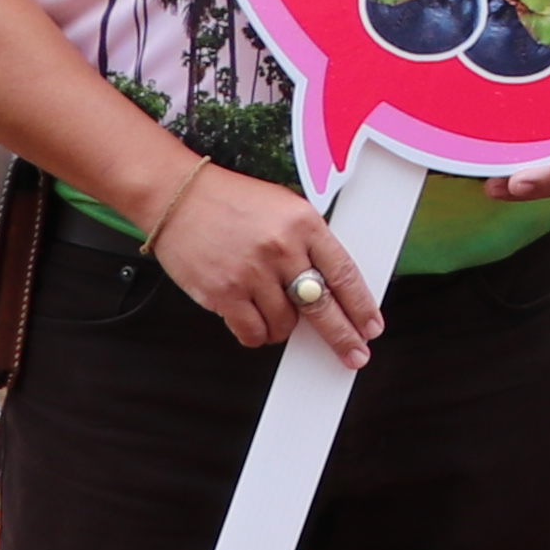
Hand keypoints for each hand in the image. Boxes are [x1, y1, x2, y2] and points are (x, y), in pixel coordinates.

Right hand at [152, 160, 384, 359]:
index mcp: (304, 223)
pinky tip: (256, 324)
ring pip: (285, 324)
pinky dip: (257, 335)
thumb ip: (308, 243)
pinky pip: (251, 332)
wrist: (177, 195)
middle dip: (342, 336)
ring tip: (275, 312)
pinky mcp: (222, 292)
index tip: (371, 326)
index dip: (361, 305)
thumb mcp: (285, 208)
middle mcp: (281, 249)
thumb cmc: (231, 201)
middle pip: (323, 307)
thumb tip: (331, 287)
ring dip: (285, 328)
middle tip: (355, 354)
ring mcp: (251, 272)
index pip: (344, 273)